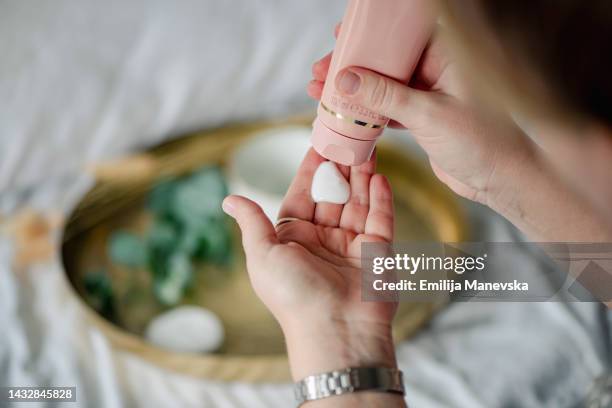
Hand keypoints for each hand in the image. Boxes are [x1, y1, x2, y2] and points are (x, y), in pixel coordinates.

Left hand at [222, 149, 401, 401]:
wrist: (334, 332)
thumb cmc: (292, 295)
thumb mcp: (263, 255)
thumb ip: (253, 222)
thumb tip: (229, 198)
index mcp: (294, 237)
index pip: (303, 193)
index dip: (311, 168)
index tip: (319, 142)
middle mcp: (323, 239)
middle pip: (333, 193)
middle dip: (340, 166)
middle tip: (347, 136)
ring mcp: (351, 245)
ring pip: (358, 201)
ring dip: (362, 175)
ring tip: (366, 146)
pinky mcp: (377, 253)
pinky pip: (380, 219)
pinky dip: (381, 198)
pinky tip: (380, 176)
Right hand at [308, 25, 536, 205]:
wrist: (501, 179)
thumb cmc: (483, 142)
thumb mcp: (428, 115)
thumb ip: (385, 97)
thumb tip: (346, 80)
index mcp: (447, 55)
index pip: (403, 33)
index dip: (371, 32)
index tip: (343, 33)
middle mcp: (437, 70)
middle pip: (386, 58)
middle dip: (353, 63)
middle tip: (324, 69)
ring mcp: (429, 94)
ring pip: (383, 84)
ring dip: (354, 89)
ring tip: (321, 90)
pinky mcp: (422, 118)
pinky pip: (387, 108)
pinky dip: (366, 111)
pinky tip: (344, 113)